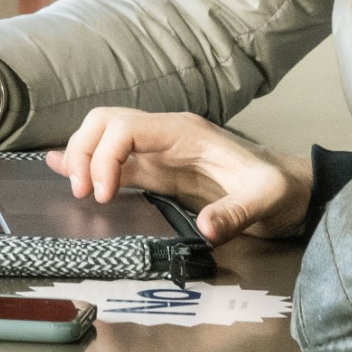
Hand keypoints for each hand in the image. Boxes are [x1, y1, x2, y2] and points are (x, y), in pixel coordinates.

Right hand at [45, 108, 313, 243]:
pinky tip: (60, 167)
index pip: (125, 127)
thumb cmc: (279, 189)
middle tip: (83, 195)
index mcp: (185, 133)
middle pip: (105, 122)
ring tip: (77, 191)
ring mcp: (159, 151)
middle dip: (83, 152)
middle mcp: (166, 135)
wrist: (291, 190)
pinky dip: (87, 161)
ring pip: (103, 135)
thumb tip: (205, 229)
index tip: (103, 195)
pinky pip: (114, 157)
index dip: (105, 157)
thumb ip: (237, 212)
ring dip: (82, 157)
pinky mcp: (157, 170)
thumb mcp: (267, 200)